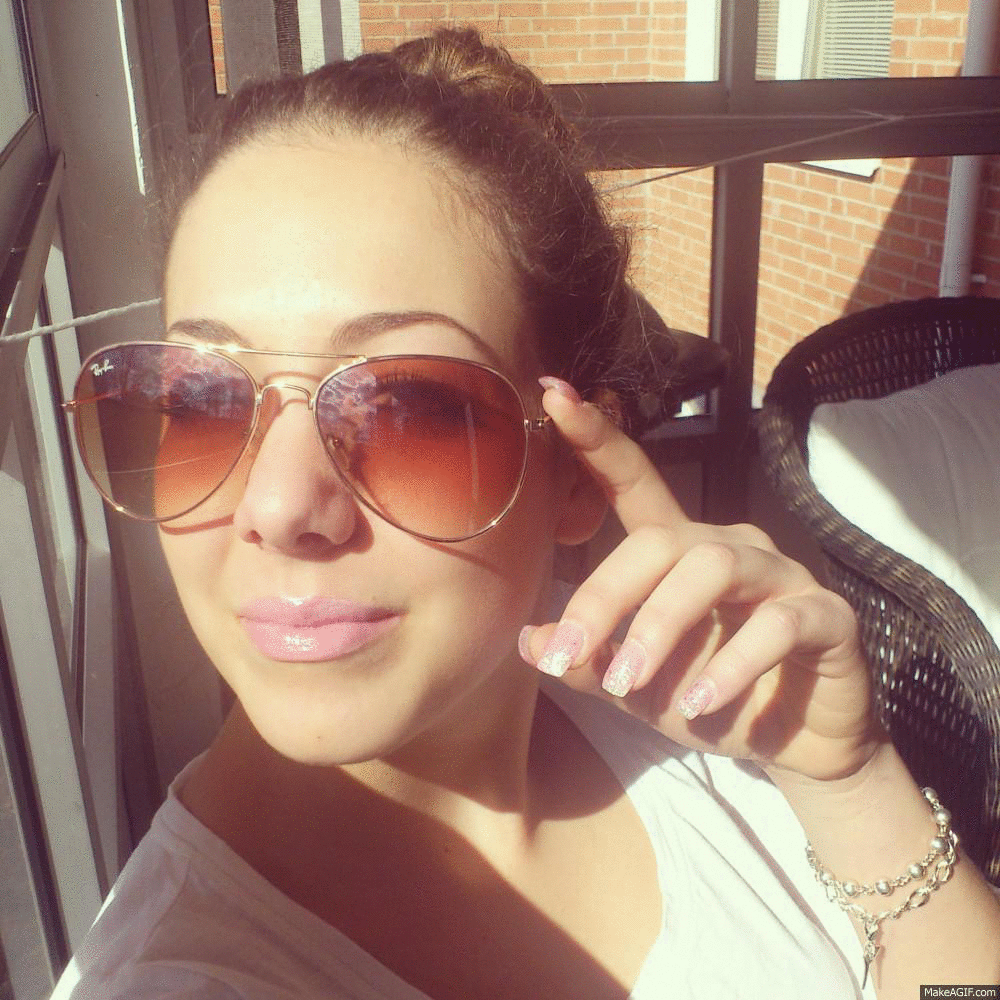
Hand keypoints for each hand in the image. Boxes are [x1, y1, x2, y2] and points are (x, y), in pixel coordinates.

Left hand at [521, 379, 880, 782]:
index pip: (634, 482)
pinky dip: (731, 665)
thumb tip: (529, 640)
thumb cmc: (705, 699)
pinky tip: (698, 705)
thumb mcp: (635, 687)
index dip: (597, 439)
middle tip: (572, 653)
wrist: (794, 749)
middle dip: (607, 596)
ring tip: (631, 685)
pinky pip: (778, 623)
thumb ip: (591, 660)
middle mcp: (729, 548)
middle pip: (659, 540)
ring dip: (661, 627)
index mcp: (679, 551)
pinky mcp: (827, 614)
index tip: (553, 396)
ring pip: (712, 567)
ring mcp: (781, 575)